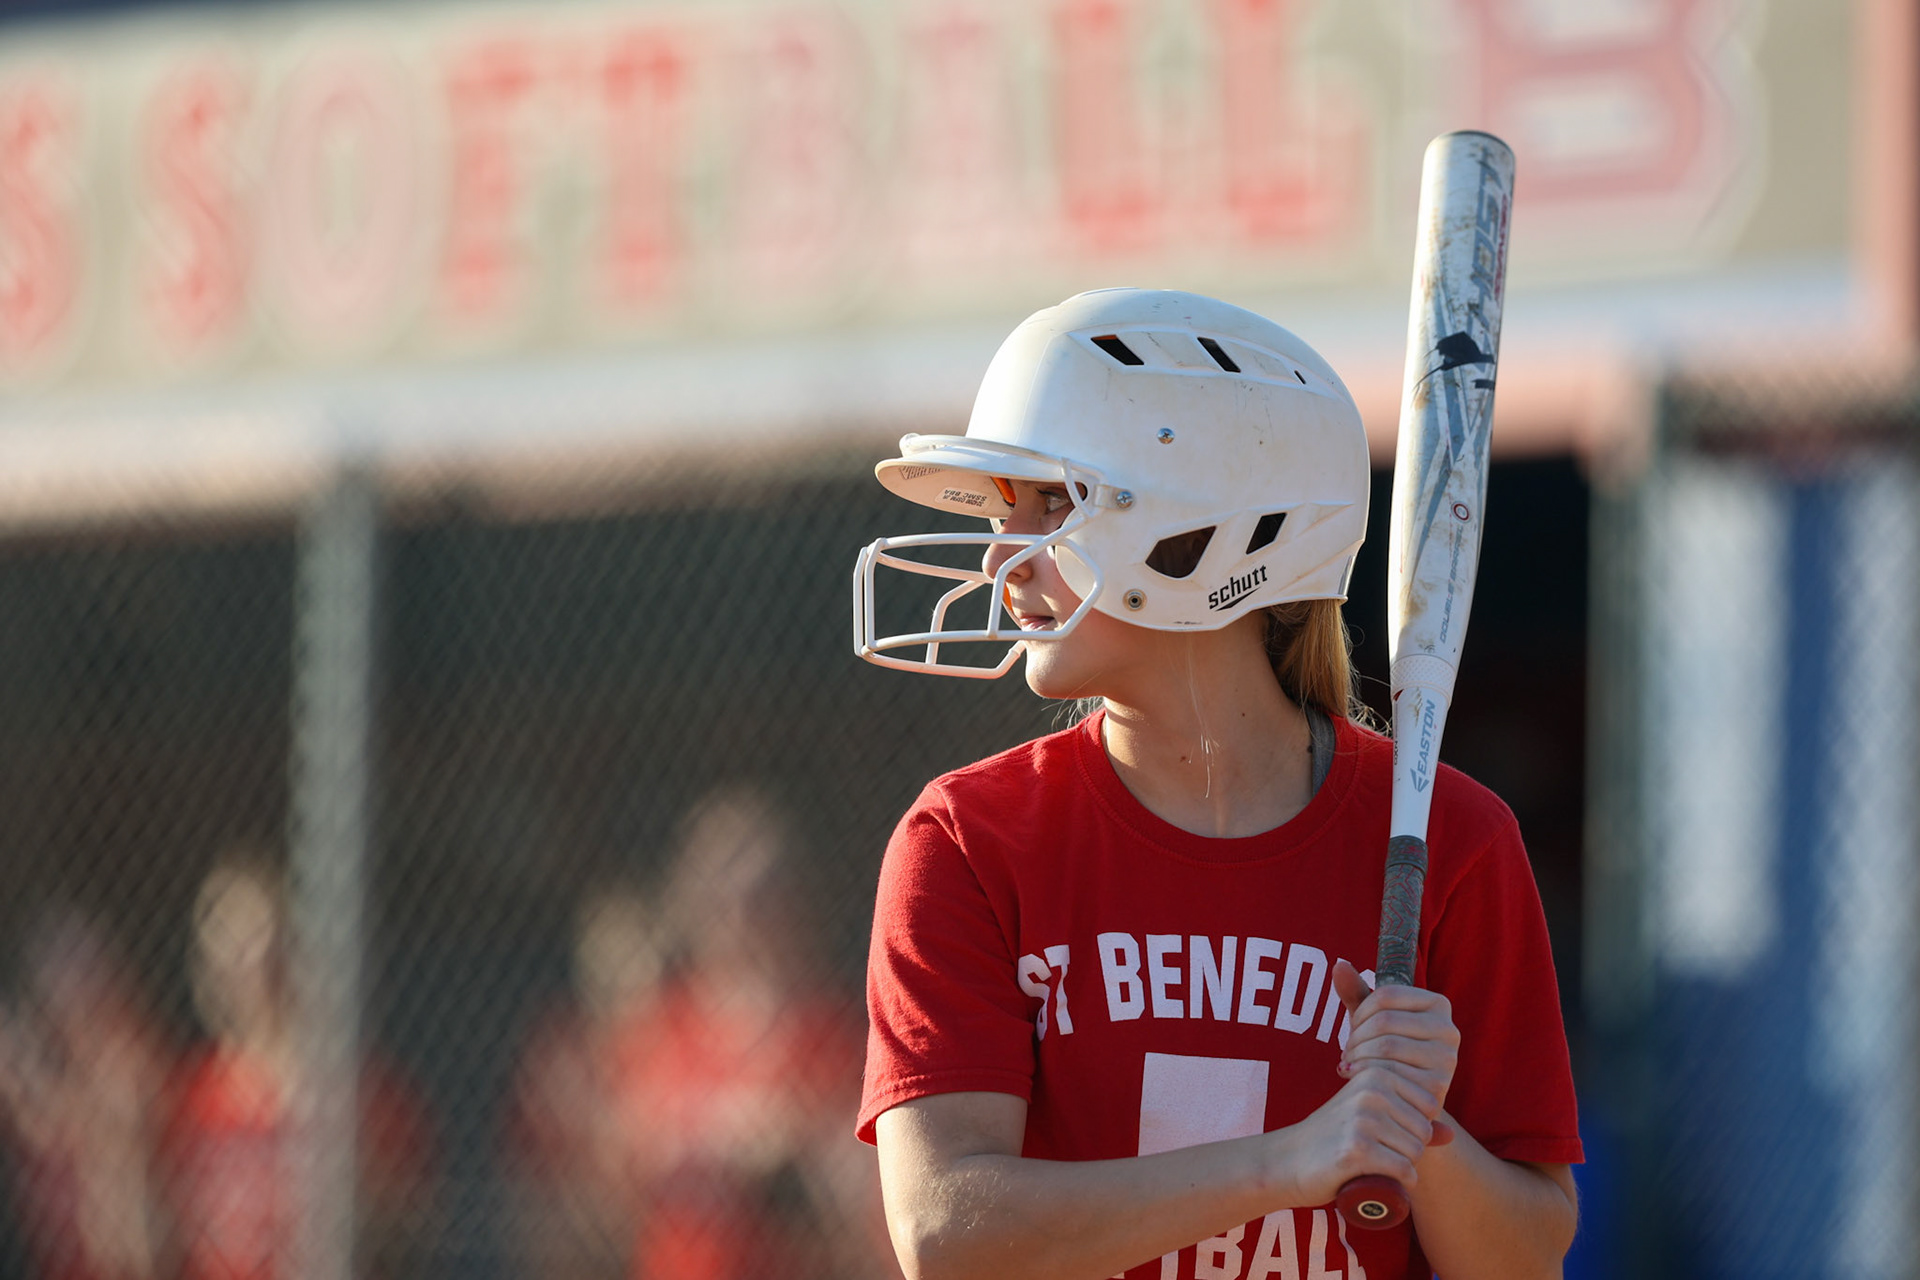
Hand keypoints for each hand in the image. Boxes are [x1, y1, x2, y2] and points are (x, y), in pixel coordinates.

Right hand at [1276, 1050, 1444, 1206]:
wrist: (1289, 1159)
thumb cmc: (1334, 1137)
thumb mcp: (1370, 1117)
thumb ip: (1407, 1119)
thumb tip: (1451, 1134)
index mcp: (1376, 1073)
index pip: (1429, 1106)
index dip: (1415, 1128)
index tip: (1387, 1133)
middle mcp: (1371, 1090)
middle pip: (1423, 1131)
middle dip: (1411, 1149)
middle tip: (1380, 1154)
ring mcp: (1363, 1119)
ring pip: (1416, 1152)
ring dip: (1405, 1167)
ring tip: (1377, 1165)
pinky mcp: (1357, 1150)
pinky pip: (1404, 1170)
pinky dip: (1402, 1183)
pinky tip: (1385, 1181)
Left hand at [1333, 959, 1458, 1137]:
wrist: (1406, 1096)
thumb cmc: (1388, 1049)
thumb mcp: (1374, 1020)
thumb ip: (1356, 992)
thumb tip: (1339, 965)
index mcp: (1438, 1004)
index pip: (1386, 995)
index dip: (1360, 1011)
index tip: (1353, 1028)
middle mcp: (1449, 1030)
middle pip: (1385, 1020)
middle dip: (1356, 1036)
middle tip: (1346, 1052)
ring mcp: (1446, 1060)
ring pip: (1386, 1046)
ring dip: (1357, 1056)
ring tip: (1349, 1063)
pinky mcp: (1437, 1087)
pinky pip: (1391, 1074)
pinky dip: (1365, 1075)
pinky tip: (1357, 1078)